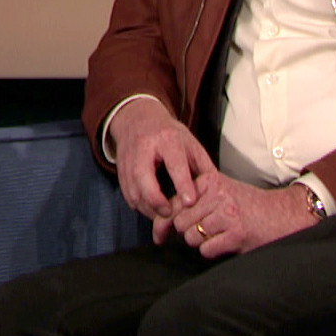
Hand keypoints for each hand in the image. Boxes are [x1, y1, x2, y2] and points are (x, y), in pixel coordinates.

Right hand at [110, 96, 214, 226]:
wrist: (137, 120)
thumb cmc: (169, 134)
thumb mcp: (190, 143)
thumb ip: (203, 166)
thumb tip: (215, 191)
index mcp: (167, 139)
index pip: (174, 163)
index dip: (182, 184)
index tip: (189, 202)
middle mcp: (144, 148)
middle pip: (144, 178)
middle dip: (157, 201)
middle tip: (171, 214)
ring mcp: (128, 159)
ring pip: (133, 190)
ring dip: (148, 209)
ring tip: (163, 216)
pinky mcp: (120, 170)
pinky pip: (127, 195)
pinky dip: (140, 206)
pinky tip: (152, 210)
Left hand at [166, 171, 316, 257]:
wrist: (282, 214)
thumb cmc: (246, 205)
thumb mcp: (220, 191)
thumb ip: (193, 200)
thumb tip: (161, 222)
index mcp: (209, 181)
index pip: (174, 203)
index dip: (162, 223)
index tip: (159, 236)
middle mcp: (217, 195)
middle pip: (180, 223)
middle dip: (188, 232)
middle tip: (206, 231)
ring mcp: (227, 214)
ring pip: (192, 237)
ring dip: (201, 242)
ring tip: (219, 234)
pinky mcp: (236, 234)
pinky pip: (206, 249)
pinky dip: (212, 251)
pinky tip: (226, 242)